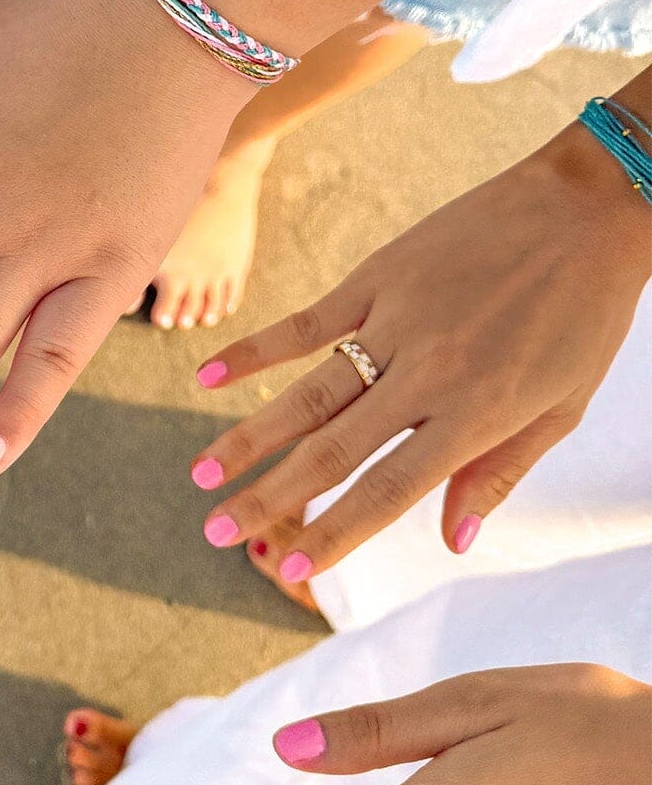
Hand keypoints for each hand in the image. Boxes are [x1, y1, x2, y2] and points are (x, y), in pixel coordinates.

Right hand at [188, 122, 650, 577]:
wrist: (584, 209)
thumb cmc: (583, 317)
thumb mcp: (560, 407)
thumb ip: (499, 473)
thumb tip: (452, 543)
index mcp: (475, 414)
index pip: (388, 492)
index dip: (334, 535)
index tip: (289, 575)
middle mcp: (426, 374)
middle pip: (330, 451)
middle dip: (268, 499)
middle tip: (215, 533)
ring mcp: (393, 323)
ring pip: (306, 395)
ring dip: (247, 439)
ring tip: (200, 474)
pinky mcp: (375, 278)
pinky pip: (304, 324)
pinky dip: (253, 351)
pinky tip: (208, 376)